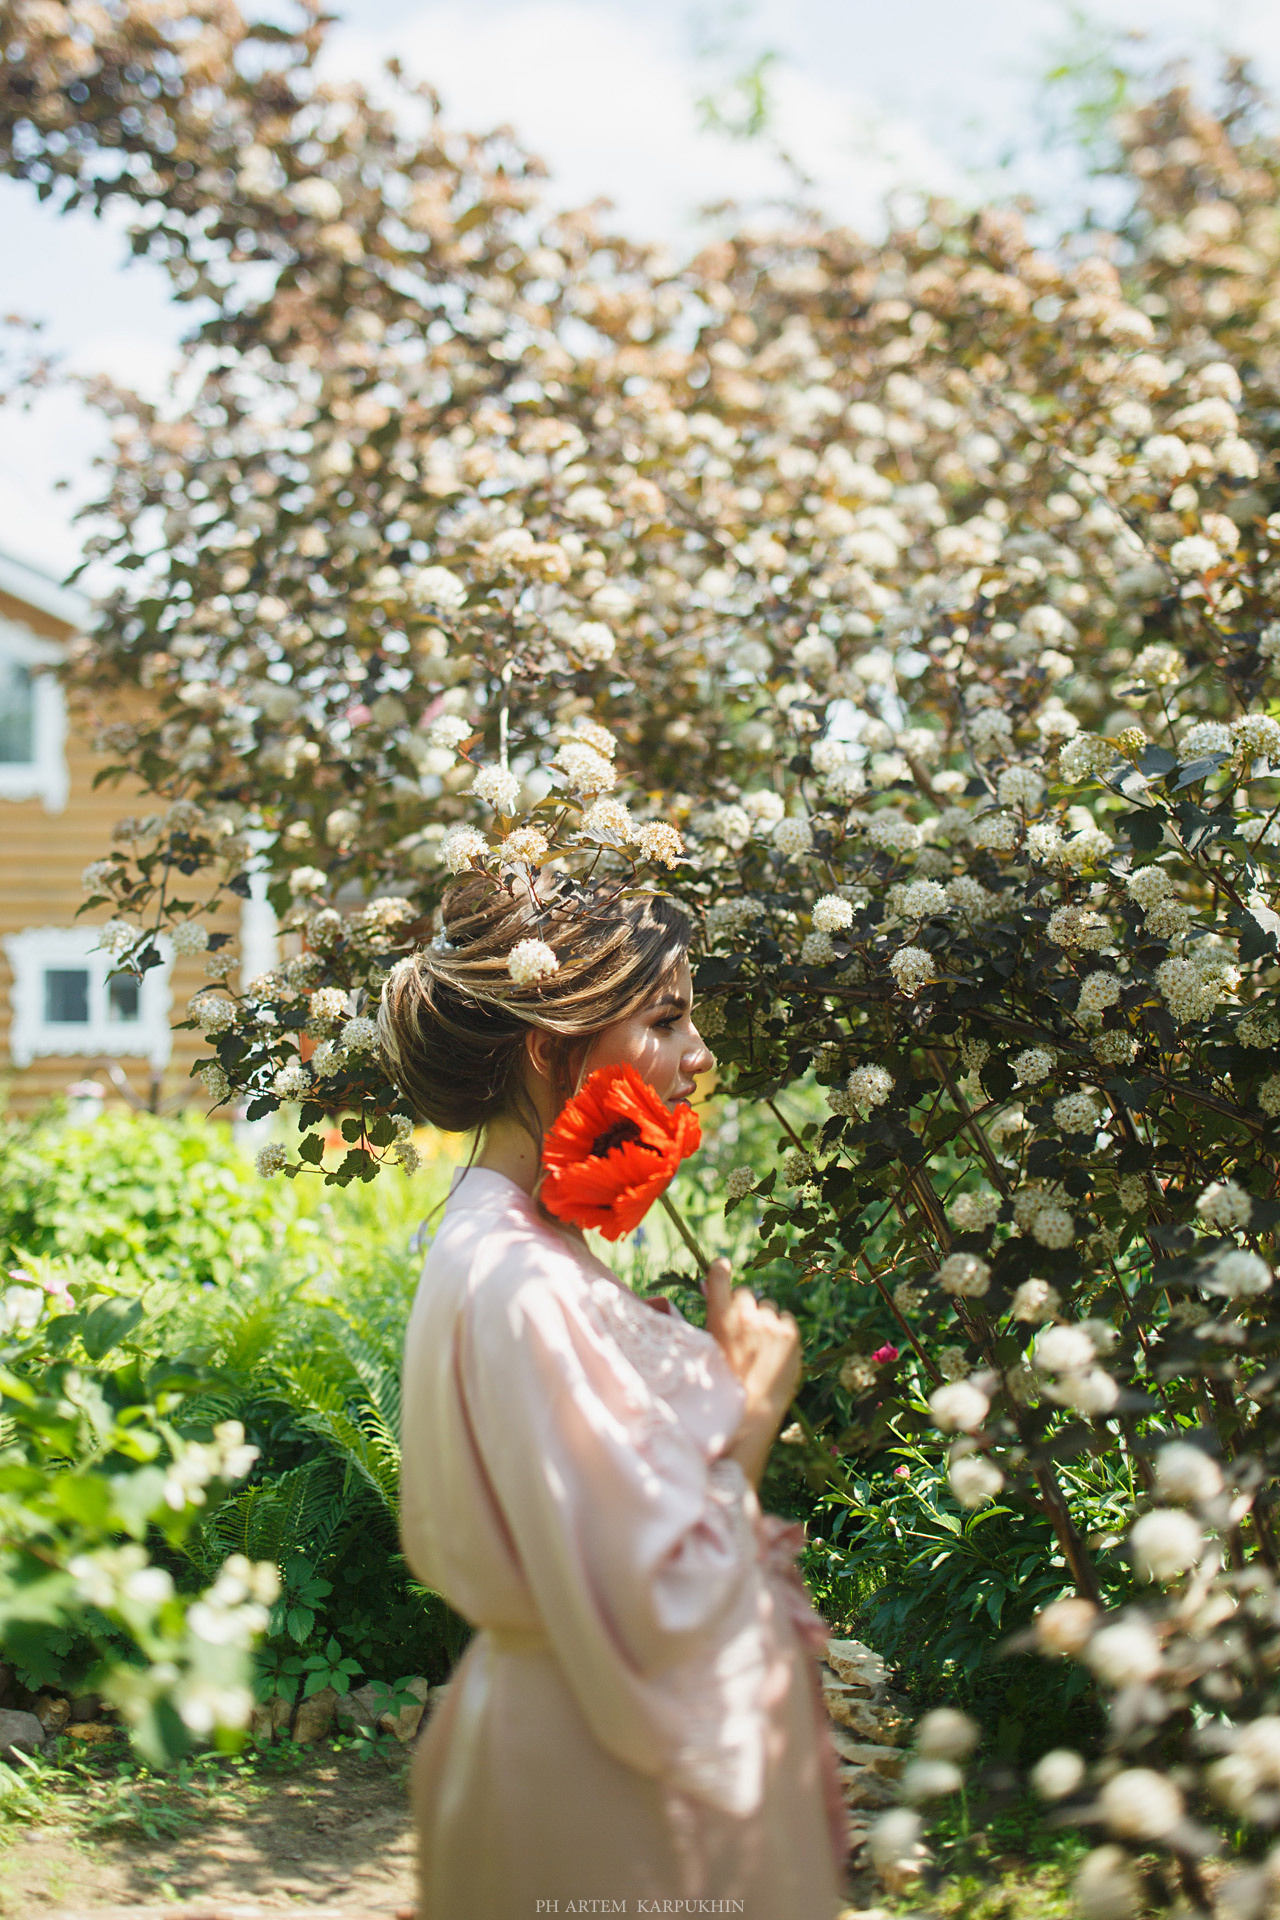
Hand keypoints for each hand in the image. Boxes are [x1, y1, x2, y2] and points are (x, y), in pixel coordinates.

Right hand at [703, 1258, 800, 1486]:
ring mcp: (771, 1324)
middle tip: (742, 1334)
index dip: (720, 1271)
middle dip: (744, 1309)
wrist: (754, 1412)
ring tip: (759, 1348)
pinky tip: (773, 1352)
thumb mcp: (708, 1350)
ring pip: (768, 1308)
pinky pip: (785, 1319)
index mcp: (721, 1319)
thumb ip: (711, 1319)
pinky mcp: (791, 1334)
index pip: (719, 1277)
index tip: (721, 1266)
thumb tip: (710, 1289)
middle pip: (746, 1296)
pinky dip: (781, 1331)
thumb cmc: (723, 1386)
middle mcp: (747, 1316)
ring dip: (764, 1320)